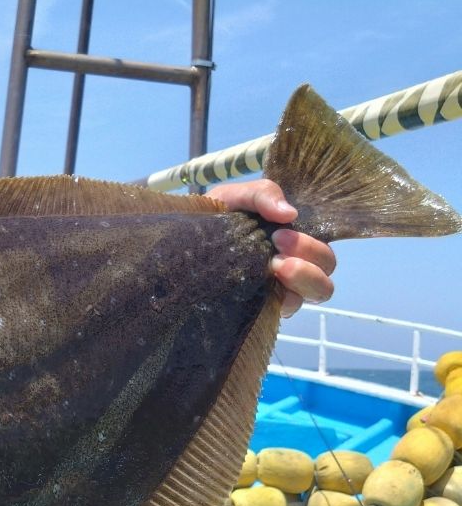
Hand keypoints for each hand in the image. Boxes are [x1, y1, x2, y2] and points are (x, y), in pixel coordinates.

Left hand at [205, 178, 335, 315]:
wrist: (179, 243)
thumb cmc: (214, 218)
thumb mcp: (235, 197)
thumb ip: (263, 194)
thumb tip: (289, 212)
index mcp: (293, 243)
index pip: (324, 253)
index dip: (312, 246)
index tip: (281, 232)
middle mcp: (292, 270)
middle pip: (326, 273)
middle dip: (309, 256)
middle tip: (277, 243)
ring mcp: (278, 292)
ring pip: (316, 294)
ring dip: (302, 278)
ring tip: (273, 266)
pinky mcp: (261, 310)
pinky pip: (285, 311)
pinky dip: (280, 299)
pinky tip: (258, 287)